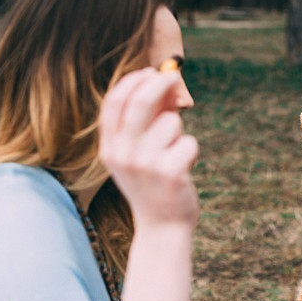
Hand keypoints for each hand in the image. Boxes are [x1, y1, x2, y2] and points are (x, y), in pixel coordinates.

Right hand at [98, 67, 199, 230]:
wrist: (162, 228)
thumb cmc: (153, 186)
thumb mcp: (138, 156)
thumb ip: (145, 122)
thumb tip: (164, 84)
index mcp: (110, 149)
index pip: (115, 103)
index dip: (132, 82)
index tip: (149, 72)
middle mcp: (123, 154)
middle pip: (141, 102)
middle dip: (161, 83)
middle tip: (175, 78)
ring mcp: (146, 164)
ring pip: (171, 122)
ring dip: (179, 133)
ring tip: (174, 157)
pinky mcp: (170, 173)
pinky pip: (189, 143)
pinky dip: (191, 151)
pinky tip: (183, 171)